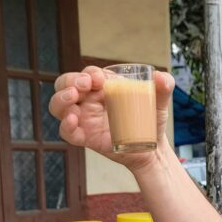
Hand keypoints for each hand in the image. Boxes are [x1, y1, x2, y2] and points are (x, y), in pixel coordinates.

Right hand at [49, 65, 174, 174]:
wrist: (150, 148)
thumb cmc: (150, 120)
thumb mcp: (158, 102)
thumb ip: (163, 87)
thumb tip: (163, 78)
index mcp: (102, 86)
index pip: (87, 74)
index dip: (89, 73)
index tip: (100, 79)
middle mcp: (89, 100)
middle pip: (65, 84)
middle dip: (70, 81)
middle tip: (85, 85)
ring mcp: (83, 118)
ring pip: (59, 105)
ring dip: (61, 99)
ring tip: (73, 97)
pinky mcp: (84, 137)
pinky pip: (66, 132)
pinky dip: (65, 126)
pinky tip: (72, 121)